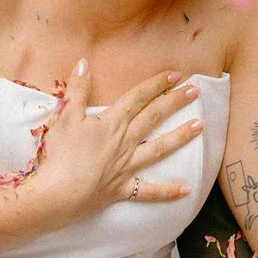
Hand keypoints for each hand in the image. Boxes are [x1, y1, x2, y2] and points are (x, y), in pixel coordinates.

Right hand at [25, 63, 203, 223]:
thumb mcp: (64, 116)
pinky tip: (186, 189)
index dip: (156, 85)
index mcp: (111, 123)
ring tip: (200, 126)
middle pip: (153, 118)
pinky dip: (167, 191)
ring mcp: (126, 167)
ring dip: (180, 136)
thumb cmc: (59, 155)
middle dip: (174, 102)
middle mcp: (124, 142)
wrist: (57, 194)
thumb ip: (77, 89)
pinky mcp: (122, 189)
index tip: (175, 75)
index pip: (137, 98)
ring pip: (159, 149)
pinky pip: (149, 191)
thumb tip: (84, 63)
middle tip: (195, 91)